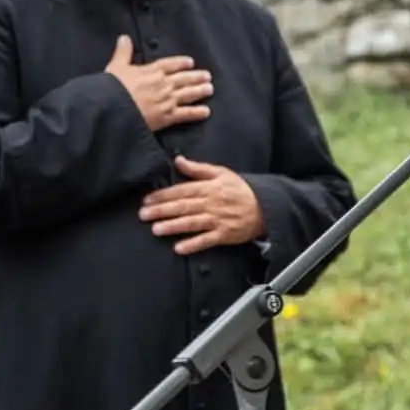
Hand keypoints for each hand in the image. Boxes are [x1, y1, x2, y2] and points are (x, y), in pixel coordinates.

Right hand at [104, 35, 212, 130]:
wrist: (113, 108)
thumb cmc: (113, 88)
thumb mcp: (116, 66)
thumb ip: (123, 53)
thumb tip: (124, 37)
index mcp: (151, 71)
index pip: (170, 64)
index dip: (181, 63)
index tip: (190, 62)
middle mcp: (163, 84)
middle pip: (183, 79)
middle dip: (196, 77)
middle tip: (207, 76)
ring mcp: (167, 100)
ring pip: (188, 94)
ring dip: (200, 91)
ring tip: (210, 89)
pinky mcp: (167, 116)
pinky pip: (185, 114)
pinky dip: (197, 113)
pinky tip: (206, 112)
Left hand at [138, 156, 267, 254]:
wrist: (265, 206)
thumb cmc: (240, 189)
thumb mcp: (221, 173)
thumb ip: (198, 168)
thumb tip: (178, 160)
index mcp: (209, 187)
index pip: (182, 190)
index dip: (163, 195)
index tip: (147, 199)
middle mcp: (211, 203)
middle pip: (183, 207)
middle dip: (162, 210)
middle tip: (143, 215)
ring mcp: (218, 220)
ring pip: (192, 223)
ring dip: (173, 226)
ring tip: (156, 229)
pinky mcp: (224, 235)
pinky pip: (206, 240)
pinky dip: (193, 245)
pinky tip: (179, 248)